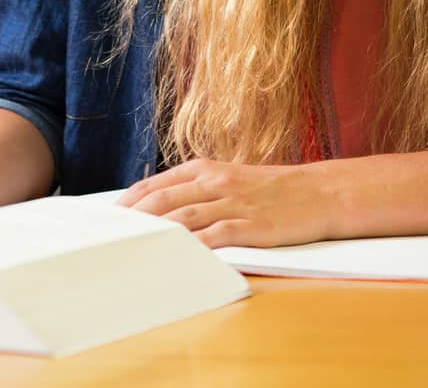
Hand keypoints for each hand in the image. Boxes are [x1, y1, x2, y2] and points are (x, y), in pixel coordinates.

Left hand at [115, 158, 332, 248]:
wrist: (318, 193)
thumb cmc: (272, 190)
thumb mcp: (230, 179)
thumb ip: (197, 190)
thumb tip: (161, 209)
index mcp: (206, 169)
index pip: (155, 184)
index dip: (129, 201)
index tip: (109, 217)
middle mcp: (215, 183)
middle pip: (162, 200)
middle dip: (133, 219)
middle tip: (110, 237)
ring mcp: (232, 204)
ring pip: (183, 217)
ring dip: (155, 233)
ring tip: (131, 248)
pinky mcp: (249, 226)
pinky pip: (213, 237)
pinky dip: (191, 248)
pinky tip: (175, 258)